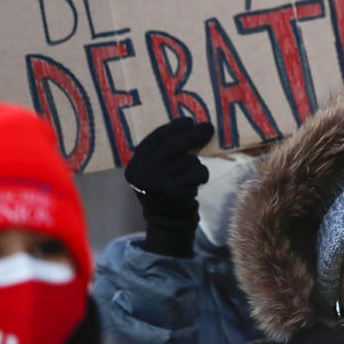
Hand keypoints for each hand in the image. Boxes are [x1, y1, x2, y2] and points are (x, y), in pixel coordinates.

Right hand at [125, 118, 213, 256]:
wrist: (165, 223)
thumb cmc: (163, 189)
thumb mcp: (152, 171)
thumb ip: (162, 152)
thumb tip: (189, 125)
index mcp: (135, 165)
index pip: (155, 138)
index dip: (173, 127)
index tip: (188, 120)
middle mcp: (143, 173)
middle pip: (173, 145)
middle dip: (193, 134)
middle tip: (208, 127)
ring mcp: (159, 182)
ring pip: (189, 159)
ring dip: (196, 163)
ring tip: (189, 175)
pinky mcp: (176, 191)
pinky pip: (198, 171)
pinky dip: (201, 174)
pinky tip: (194, 184)